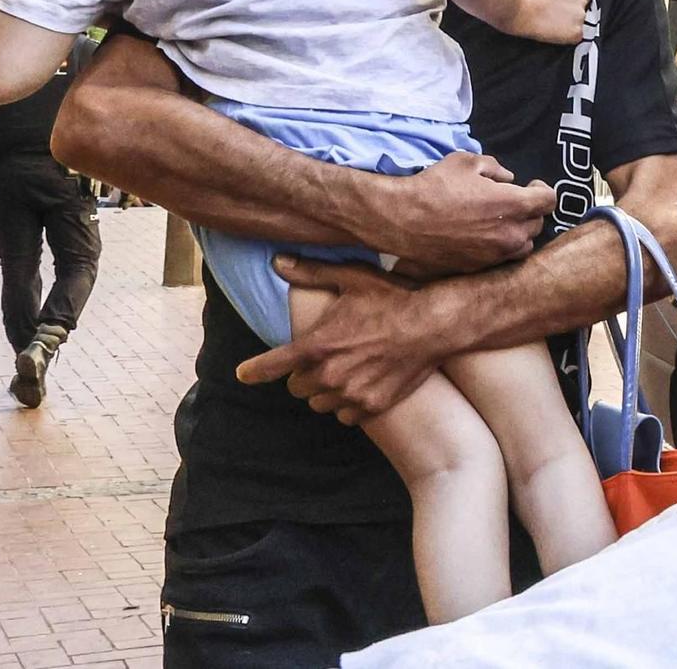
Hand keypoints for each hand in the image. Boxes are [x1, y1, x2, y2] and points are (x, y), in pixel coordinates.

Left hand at [236, 257, 442, 424]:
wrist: (433, 326)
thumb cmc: (392, 298)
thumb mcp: (350, 278)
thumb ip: (310, 273)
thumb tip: (277, 261)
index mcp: (318, 344)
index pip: (271, 365)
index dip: (253, 371)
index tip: (244, 374)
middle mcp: (329, 374)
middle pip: (296, 387)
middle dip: (303, 374)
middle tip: (322, 358)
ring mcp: (350, 394)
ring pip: (319, 403)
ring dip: (324, 391)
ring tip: (343, 371)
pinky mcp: (371, 407)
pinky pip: (345, 416)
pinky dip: (348, 405)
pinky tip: (361, 386)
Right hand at [373, 151, 554, 272]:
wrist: (403, 220)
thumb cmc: (435, 187)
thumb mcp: (467, 162)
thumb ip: (495, 168)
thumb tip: (507, 179)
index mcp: (512, 206)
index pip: (549, 200)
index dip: (543, 190)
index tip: (532, 185)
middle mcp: (510, 235)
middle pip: (538, 224)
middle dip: (530, 211)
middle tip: (513, 201)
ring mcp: (495, 255)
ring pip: (523, 246)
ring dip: (518, 232)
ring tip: (500, 221)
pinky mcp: (479, 268)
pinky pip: (501, 258)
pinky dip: (499, 246)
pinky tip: (482, 235)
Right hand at [511, 0, 590, 44]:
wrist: (518, 8)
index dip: (570, 1)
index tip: (560, 5)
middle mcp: (582, 0)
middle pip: (583, 9)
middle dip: (571, 12)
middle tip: (553, 13)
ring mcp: (580, 17)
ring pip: (579, 23)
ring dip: (568, 25)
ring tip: (550, 22)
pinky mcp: (575, 32)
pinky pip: (575, 37)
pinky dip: (566, 37)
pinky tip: (552, 31)